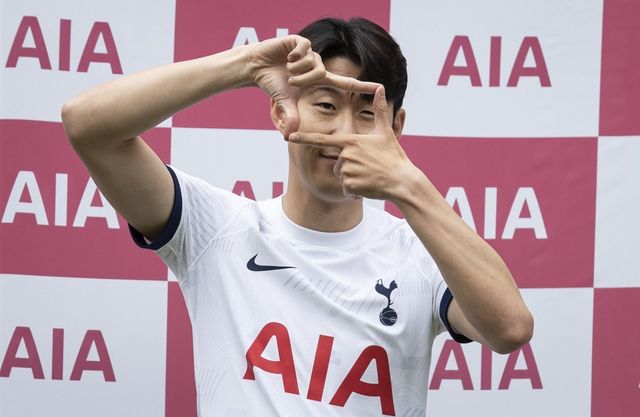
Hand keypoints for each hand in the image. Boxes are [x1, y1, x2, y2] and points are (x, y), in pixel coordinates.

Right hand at [249, 35, 379, 138]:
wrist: (257, 67)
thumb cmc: (273, 84)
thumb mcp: (284, 103)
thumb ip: (291, 117)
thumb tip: (290, 135)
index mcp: (320, 79)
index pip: (346, 83)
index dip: (363, 86)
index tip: (380, 88)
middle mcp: (318, 65)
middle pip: (321, 73)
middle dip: (302, 80)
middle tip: (290, 82)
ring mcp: (310, 53)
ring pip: (311, 62)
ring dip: (295, 69)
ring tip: (286, 68)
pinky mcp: (300, 41)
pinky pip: (303, 50)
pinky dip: (292, 57)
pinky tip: (285, 57)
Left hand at [288, 85, 421, 201]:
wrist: (402, 181)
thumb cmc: (393, 156)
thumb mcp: (386, 132)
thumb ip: (380, 110)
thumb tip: (381, 88)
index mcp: (350, 141)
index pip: (322, 140)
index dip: (304, 138)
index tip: (290, 137)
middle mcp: (346, 155)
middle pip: (337, 162)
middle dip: (349, 167)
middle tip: (368, 167)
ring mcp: (347, 171)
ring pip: (341, 175)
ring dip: (353, 178)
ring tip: (369, 176)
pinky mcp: (350, 185)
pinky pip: (346, 188)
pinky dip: (355, 190)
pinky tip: (368, 186)